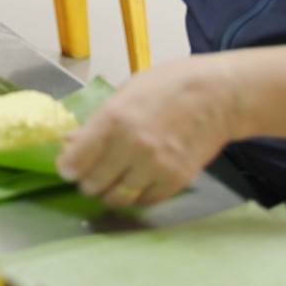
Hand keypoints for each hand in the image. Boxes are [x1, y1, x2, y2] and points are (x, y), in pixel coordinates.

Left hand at [56, 55, 241, 208]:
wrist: (218, 95)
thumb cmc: (169, 85)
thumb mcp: (126, 93)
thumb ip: (97, 122)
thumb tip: (69, 142)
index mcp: (114, 119)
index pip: (76, 160)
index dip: (67, 168)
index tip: (69, 168)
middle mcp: (132, 146)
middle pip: (93, 183)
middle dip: (87, 182)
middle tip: (90, 176)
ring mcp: (155, 166)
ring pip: (117, 197)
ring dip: (110, 193)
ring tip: (112, 182)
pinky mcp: (175, 180)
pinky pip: (144, 200)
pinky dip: (135, 196)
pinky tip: (135, 183)